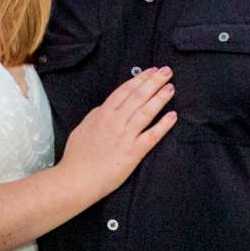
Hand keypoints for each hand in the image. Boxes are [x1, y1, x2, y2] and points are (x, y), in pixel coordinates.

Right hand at [58, 67, 176, 197]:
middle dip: (154, 82)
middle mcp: (115, 121)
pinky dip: (163, 125)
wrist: (76, 180)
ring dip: (160, 98)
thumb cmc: (76, 157)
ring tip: (171, 87)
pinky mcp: (133, 153)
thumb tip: (104, 108)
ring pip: (146, 112)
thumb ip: (95, 116)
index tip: (150, 70)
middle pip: (138, 96)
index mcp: (102, 114)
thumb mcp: (82, 128)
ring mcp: (125, 136)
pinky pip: (152, 136)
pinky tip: (173, 116)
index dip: (139, 79)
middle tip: (166, 71)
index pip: (124, 90)